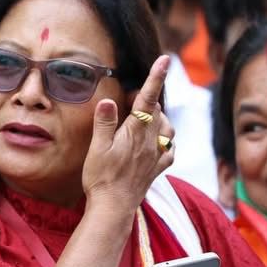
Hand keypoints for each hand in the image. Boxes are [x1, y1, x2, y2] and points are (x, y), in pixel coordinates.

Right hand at [81, 55, 174, 217]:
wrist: (113, 207)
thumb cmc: (101, 178)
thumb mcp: (97, 148)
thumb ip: (105, 123)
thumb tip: (110, 100)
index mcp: (136, 132)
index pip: (148, 98)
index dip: (156, 77)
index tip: (165, 59)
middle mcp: (151, 141)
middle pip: (157, 111)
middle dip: (148, 101)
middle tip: (128, 102)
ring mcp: (156, 155)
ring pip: (167, 128)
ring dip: (159, 119)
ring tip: (146, 120)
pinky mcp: (157, 169)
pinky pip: (169, 150)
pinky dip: (167, 141)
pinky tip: (160, 143)